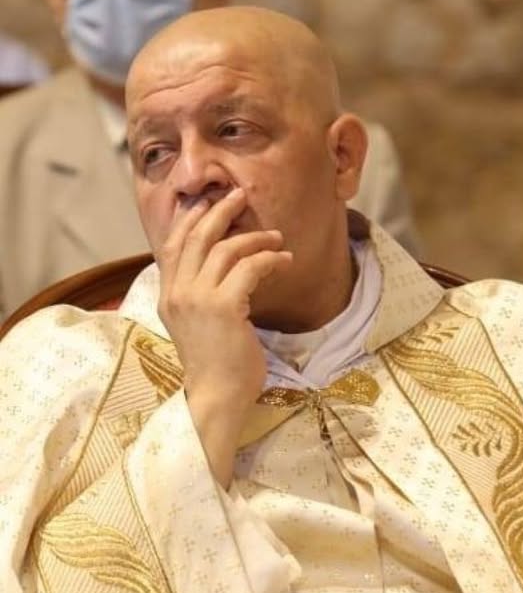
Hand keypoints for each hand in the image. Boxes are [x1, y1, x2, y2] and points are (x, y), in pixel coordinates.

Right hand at [157, 187, 291, 486]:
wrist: (217, 397)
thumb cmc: (216, 365)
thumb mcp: (199, 324)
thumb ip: (201, 296)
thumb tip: (224, 270)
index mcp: (168, 295)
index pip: (174, 243)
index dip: (193, 217)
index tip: (212, 201)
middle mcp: (177, 292)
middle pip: (197, 236)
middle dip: (221, 210)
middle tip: (241, 195)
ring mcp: (198, 299)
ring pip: (225, 248)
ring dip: (255, 237)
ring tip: (277, 238)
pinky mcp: (224, 307)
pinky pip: (249, 268)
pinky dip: (270, 258)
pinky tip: (286, 260)